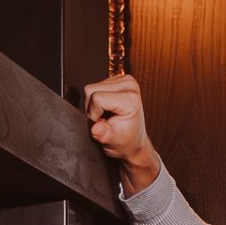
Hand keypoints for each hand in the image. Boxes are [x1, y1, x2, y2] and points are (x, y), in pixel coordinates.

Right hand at [82, 75, 160, 193]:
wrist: (134, 144)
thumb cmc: (125, 144)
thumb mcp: (112, 142)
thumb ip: (104, 133)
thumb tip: (97, 127)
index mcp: (130, 96)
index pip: (96, 97)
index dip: (94, 114)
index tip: (105, 126)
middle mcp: (130, 84)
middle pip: (91, 89)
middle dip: (93, 108)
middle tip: (106, 122)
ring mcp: (126, 80)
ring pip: (91, 87)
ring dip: (95, 105)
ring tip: (108, 118)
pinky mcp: (119, 79)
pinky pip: (96, 87)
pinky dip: (98, 101)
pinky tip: (108, 111)